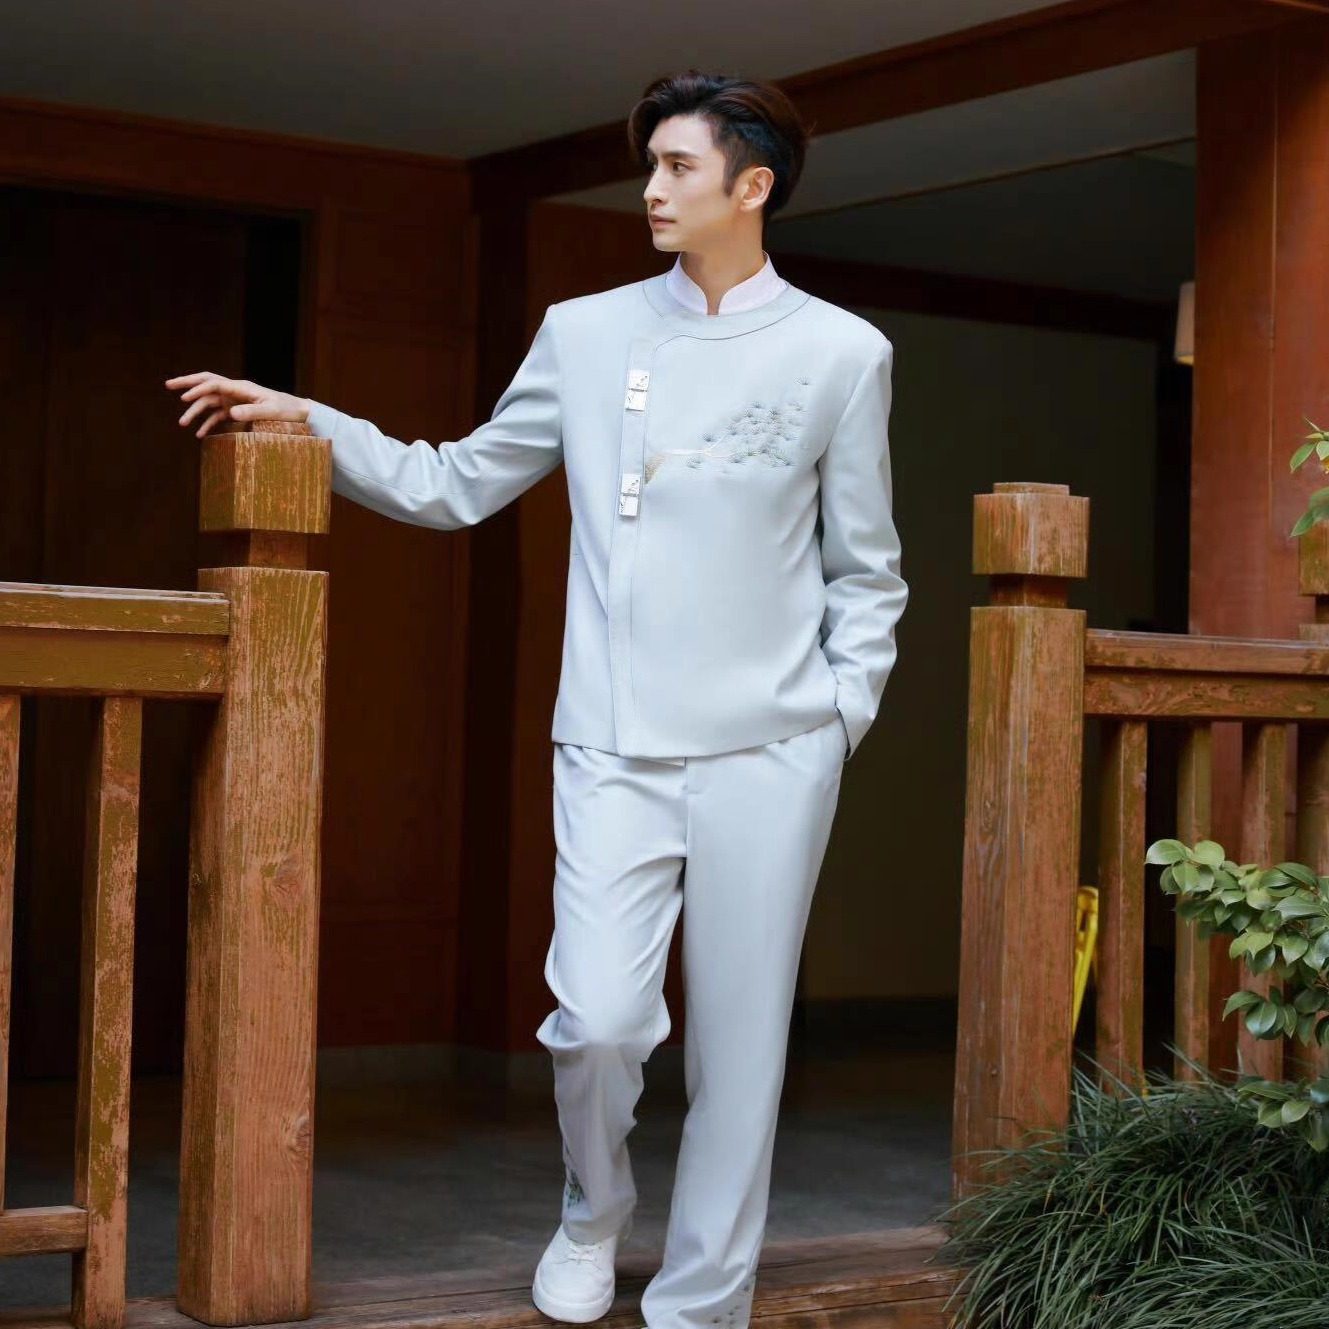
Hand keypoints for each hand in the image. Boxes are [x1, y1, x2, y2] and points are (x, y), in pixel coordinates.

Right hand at [164, 372, 311, 437]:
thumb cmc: (286, 410)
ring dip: (195, 412)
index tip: (184, 398)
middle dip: (187, 384)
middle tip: (168, 385)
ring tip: (182, 424)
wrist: (298, 412)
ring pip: (209, 403)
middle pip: (206, 384)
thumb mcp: (270, 412)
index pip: (214, 384)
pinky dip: (208, 424)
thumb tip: (230, 412)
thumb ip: (251, 412)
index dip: (197, 389)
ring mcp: (235, 401)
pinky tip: (200, 435)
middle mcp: (235, 391)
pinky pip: (218, 416)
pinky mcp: (238, 411)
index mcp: (241, 388)